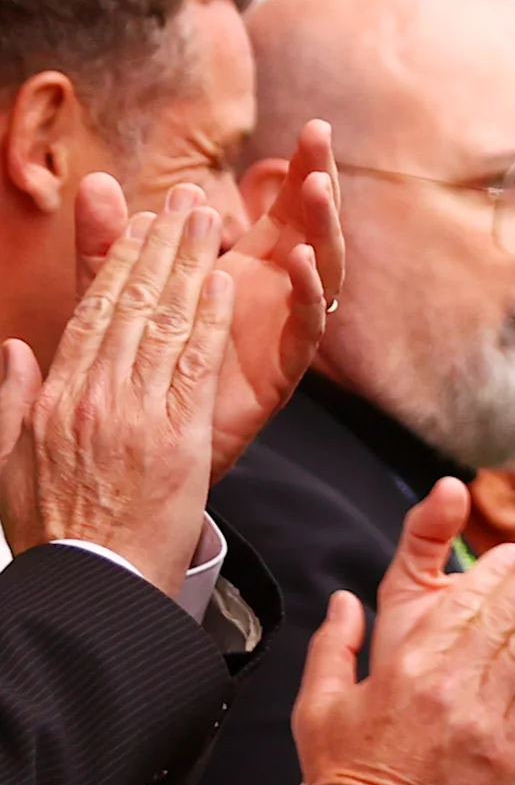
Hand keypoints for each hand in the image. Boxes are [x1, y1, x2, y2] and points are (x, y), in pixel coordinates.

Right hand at [0, 190, 231, 589]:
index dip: (120, 264)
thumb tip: (13, 349)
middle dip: (160, 247)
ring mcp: (134, 416)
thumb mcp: (10, 462)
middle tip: (184, 201)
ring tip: (208, 221)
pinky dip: (210, 322)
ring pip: (164, 324)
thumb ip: (14, 400)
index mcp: (56, 398)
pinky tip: (224, 285)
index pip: (93, 314)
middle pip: (130, 306)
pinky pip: (195, 367)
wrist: (92, 583)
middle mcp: (93, 398)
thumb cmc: (56, 531)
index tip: (141, 226)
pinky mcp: (177, 440)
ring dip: (189, 267)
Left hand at [88, 123, 342, 480]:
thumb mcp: (118, 296)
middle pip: (311, 229)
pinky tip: (293, 259)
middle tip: (321, 136)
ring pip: (318, 270)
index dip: (298, 170)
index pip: (282, 210)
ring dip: (319, 228)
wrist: (143, 455)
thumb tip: (92, 182)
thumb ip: (110, 244)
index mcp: (245, 271)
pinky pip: (304, 328)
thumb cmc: (141, 374)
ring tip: (316, 187)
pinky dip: (302, 292)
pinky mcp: (280, 370)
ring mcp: (282, 330)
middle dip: (319, 182)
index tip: (310, 127)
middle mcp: (272, 295)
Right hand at [290, 479, 514, 784]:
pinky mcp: (513, 751)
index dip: (493, 573)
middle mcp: (450, 687)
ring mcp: (486, 719)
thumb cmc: (347, 775)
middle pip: (506, 617)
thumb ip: (332, 646)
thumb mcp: (318, 706)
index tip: (512, 552)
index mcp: (405, 669)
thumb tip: (344, 601)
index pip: (461, 605)